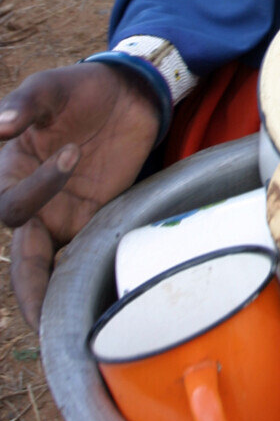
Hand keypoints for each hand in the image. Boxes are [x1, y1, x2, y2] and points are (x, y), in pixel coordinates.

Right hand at [0, 64, 159, 328]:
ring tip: (66, 334)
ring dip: (55, 298)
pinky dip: (89, 278)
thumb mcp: (51, 85)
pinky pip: (87, 255)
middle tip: (42, 321)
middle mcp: (35, 204)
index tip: (73, 153)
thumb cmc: (78, 89)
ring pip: (51, 268)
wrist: (126, 93)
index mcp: (12, 174)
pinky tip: (101, 304)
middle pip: (24, 259)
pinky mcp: (97, 217)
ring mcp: (65, 215)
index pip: (11, 206)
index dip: (38, 190)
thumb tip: (0, 125)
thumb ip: (26, 103)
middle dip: (29, 290)